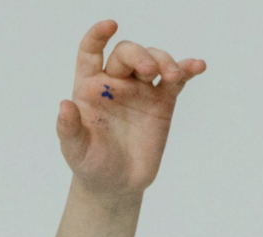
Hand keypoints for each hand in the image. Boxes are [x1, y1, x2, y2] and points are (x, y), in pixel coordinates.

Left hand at [54, 20, 203, 199]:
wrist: (117, 185)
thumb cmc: (90, 164)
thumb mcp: (75, 150)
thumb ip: (69, 128)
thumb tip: (64, 105)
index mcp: (89, 86)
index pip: (91, 52)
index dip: (97, 36)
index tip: (109, 26)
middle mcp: (115, 82)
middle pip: (128, 53)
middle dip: (140, 55)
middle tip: (149, 70)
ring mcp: (140, 90)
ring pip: (154, 60)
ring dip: (165, 62)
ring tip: (173, 76)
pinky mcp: (163, 102)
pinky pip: (176, 80)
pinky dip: (188, 69)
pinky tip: (198, 66)